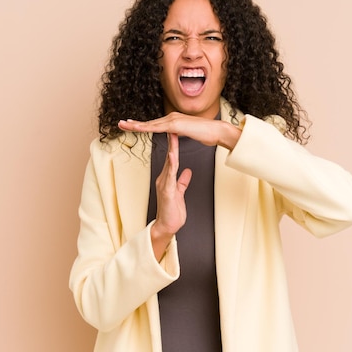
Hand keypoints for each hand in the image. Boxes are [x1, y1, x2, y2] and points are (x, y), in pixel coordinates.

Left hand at [118, 112, 240, 149]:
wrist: (217, 131)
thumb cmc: (207, 133)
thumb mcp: (189, 133)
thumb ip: (180, 132)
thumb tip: (176, 133)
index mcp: (174, 120)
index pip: (154, 124)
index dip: (141, 125)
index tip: (130, 125)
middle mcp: (171, 117)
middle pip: (148, 122)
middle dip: (133, 124)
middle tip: (120, 124)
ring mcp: (172, 120)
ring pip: (150, 124)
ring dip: (135, 125)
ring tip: (123, 125)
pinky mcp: (175, 125)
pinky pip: (156, 128)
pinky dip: (144, 128)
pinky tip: (135, 128)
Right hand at [149, 132, 191, 260]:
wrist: (167, 226)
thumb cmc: (172, 211)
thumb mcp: (180, 193)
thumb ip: (183, 181)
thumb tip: (187, 171)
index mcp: (167, 178)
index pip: (172, 158)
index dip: (175, 145)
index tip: (177, 131)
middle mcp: (164, 178)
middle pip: (170, 157)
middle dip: (171, 141)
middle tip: (173, 125)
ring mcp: (164, 184)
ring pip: (169, 163)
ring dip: (172, 149)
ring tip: (173, 135)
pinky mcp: (167, 191)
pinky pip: (170, 176)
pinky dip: (172, 165)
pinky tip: (173, 155)